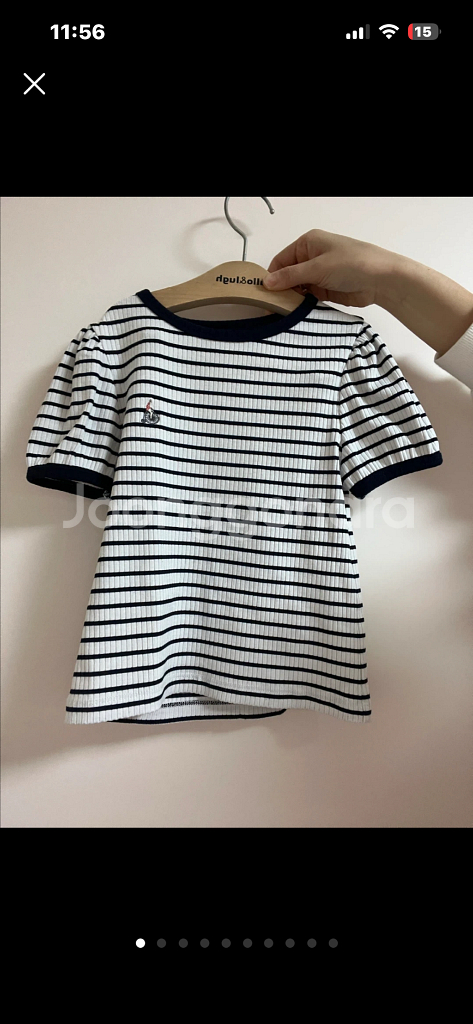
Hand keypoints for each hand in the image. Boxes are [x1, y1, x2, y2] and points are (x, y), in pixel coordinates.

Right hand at [264, 228, 395, 306]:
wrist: (382, 280)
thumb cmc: (352, 264)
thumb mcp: (317, 267)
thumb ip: (290, 276)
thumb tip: (266, 282)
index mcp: (308, 243)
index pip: (281, 260)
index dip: (272, 276)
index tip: (264, 294)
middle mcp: (311, 257)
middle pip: (287, 275)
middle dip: (281, 289)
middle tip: (272, 307)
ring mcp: (319, 274)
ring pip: (297, 288)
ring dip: (292, 299)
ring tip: (282, 312)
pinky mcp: (326, 290)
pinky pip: (307, 298)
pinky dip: (302, 305)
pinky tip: (296, 314)